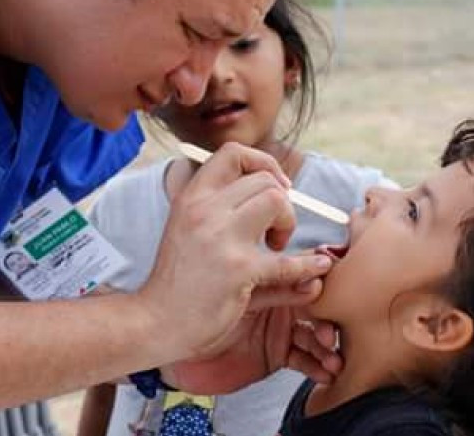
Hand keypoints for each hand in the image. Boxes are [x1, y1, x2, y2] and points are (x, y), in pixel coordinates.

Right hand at [135, 142, 334, 361]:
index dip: (263, 163)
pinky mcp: (238, 270)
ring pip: (277, 201)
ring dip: (288, 223)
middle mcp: (204, 210)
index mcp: (191, 197)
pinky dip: (308, 265)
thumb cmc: (176, 279)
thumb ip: (219, 207)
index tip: (274, 187)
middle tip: (274, 232)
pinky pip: (288, 260)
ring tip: (276, 247)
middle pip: (264, 180)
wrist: (156, 321)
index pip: (233, 153)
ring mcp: (221, 238)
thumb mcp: (187, 229)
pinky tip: (317, 268)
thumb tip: (270, 188)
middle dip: (281, 203)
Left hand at [161, 287, 344, 394]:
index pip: (302, 273)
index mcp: (267, 275)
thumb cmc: (190, 301)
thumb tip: (300, 266)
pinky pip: (302, 358)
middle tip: (328, 327)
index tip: (329, 285)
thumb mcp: (233, 285)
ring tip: (331, 355)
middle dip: (325, 317)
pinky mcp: (276, 352)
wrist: (170, 334)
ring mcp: (279, 326)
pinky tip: (325, 371)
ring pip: (313, 333)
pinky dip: (315, 365)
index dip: (317, 280)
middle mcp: (277, 300)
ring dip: (325, 345)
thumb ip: (267, 279)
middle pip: (315, 305)